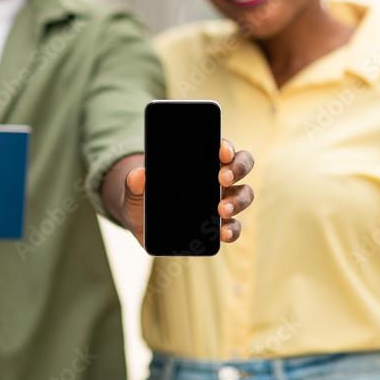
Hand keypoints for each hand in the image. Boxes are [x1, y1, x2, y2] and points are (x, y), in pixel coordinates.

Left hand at [123, 138, 254, 247]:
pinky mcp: (219, 225)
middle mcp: (218, 177)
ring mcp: (222, 200)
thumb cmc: (143, 194)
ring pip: (243, 195)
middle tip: (221, 178)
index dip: (226, 146)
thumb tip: (138, 175)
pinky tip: (224, 233)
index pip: (222, 147)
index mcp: (203, 160)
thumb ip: (135, 182)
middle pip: (241, 165)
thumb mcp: (135, 188)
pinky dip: (233, 230)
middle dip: (237, 169)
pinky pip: (234, 227)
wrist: (141, 221)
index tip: (222, 151)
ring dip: (238, 201)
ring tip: (222, 209)